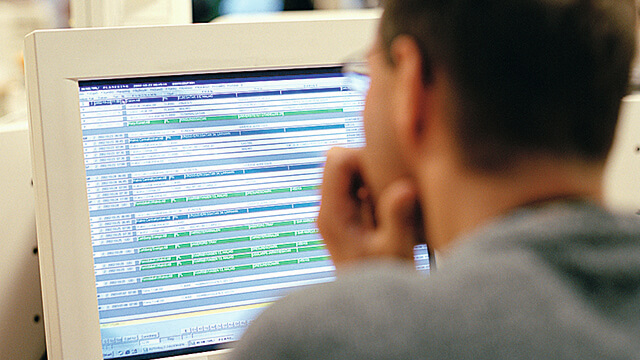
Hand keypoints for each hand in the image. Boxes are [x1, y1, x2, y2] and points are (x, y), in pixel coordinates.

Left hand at [317, 147, 424, 270]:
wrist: (370, 308)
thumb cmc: (383, 279)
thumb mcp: (397, 250)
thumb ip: (399, 216)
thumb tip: (405, 188)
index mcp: (331, 214)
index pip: (338, 159)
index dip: (365, 157)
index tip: (388, 176)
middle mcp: (327, 210)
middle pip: (340, 160)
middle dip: (368, 166)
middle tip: (390, 190)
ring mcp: (336, 213)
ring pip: (350, 173)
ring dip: (372, 179)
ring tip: (390, 204)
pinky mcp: (347, 217)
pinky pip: (358, 188)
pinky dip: (374, 190)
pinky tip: (389, 211)